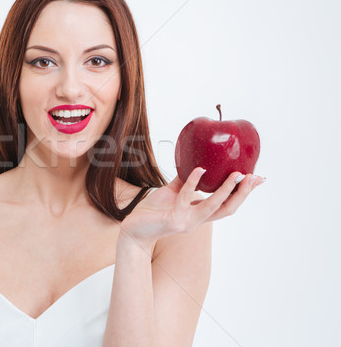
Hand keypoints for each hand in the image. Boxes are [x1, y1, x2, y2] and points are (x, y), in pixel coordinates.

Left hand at [119, 167, 264, 249]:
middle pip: (228, 208)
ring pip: (213, 207)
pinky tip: (199, 170)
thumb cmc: (152, 211)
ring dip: (227, 190)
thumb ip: (185, 182)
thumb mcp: (172, 193)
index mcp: (199, 214)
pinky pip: (186, 199)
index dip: (244, 193)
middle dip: (243, 193)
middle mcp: (197, 220)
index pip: (228, 204)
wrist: (133, 229)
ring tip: (237, 175)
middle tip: (255, 177)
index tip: (259, 179)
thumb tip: (197, 164)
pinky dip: (193, 183)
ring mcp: (187, 221)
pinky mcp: (173, 220)